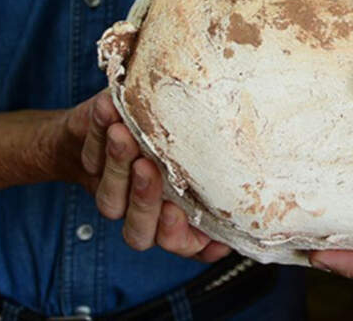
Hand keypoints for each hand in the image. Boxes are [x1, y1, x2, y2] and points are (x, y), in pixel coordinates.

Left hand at [64, 90, 231, 261]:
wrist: (117, 118)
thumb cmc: (177, 133)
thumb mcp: (205, 147)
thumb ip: (221, 167)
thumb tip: (261, 165)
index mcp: (179, 218)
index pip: (185, 244)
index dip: (181, 235)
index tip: (179, 211)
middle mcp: (144, 214)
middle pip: (140, 232)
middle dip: (144, 200)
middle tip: (148, 167)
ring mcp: (115, 194)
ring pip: (110, 200)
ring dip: (117, 166)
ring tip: (122, 133)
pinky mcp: (90, 167)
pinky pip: (90, 157)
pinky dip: (97, 131)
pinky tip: (108, 108)